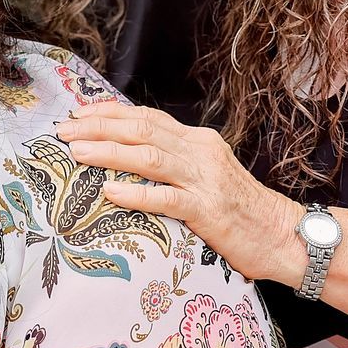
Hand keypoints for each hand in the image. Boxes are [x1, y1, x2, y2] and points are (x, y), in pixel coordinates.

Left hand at [55, 100, 308, 286]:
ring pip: (149, 157)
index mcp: (197, 140)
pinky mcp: (208, 210)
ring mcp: (205, 179)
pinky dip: (137, 193)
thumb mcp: (206, 173)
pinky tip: (111, 192)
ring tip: (77, 153)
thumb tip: (130, 154)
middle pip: (141, 129)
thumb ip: (175, 160)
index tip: (78, 114)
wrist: (283, 234)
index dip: (109, 113)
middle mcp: (199, 151)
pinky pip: (167, 198)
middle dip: (98, 127)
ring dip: (109, 152)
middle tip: (64, 131)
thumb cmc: (239, 209)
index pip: (146, 116)